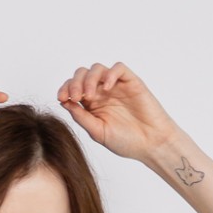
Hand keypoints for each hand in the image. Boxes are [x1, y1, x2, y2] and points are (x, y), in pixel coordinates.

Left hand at [57, 61, 177, 160]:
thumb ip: (82, 117)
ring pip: (97, 69)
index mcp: (91, 105)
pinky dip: (110, 74)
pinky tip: (107, 88)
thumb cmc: (126, 141)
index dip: (65, 89)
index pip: (73, 89)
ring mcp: (116, 86)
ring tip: (90, 95)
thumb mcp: (98, 132)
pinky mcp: (131, 81)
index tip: (61, 98)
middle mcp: (101, 92)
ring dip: (89, 79)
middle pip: (82, 75)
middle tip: (75, 96)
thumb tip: (64, 103)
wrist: (151, 144)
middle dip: (74, 83)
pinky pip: (118, 68)